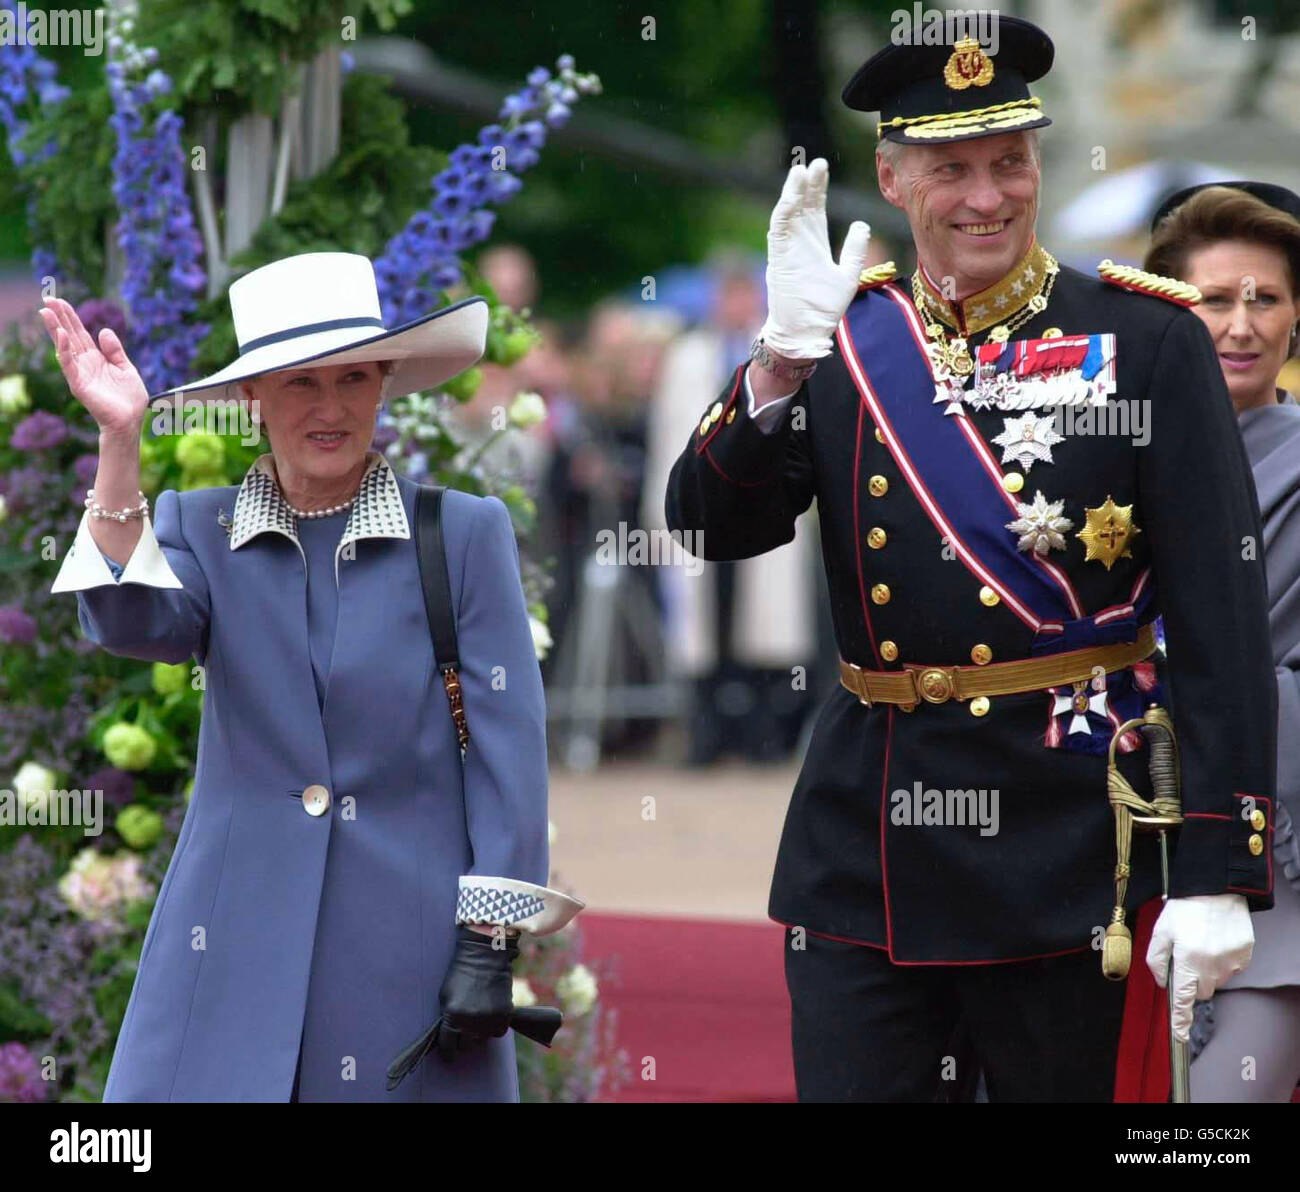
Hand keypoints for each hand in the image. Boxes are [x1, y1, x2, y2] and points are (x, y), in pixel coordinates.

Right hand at [38, 296, 148, 437]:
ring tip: (46, 312)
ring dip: (55, 330)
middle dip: (59, 318)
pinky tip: (61, 336)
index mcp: (96, 358)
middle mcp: (85, 364)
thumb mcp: (126, 368)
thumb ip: (115, 350)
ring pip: (65, 348)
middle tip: (47, 298)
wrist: (131, 421)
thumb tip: (103, 330)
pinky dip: (64, 351)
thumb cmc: (130, 398)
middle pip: (69, 336)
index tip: (59, 300)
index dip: (70, 317)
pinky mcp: (79, 385)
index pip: (80, 333)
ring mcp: (80, 374)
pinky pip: (70, 365)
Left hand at [435, 925, 517, 1058]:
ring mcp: (489, 1019)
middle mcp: (470, 1022)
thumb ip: (448, 1018)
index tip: (449, 1055)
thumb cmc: (461, 974)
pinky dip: (494, 1027)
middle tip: (464, 1030)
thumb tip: (451, 1037)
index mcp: (452, 1016)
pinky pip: (498, 1032)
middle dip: (464, 1040)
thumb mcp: (446, 997)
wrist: (484, 955)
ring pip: (483, 1040)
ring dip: (479, 1033)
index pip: (448, 1047)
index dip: (448, 1052)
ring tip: (478, 1016)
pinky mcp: (504, 1015)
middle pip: (466, 1046)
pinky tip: (490, 1014)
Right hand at [758, 158, 871, 360]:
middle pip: (802, 206)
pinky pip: (779, 230)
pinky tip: (790, 195)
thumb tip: (862, 224)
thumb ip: (855, 251)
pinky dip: (784, 211)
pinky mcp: (779, 259)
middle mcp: (799, 243)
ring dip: (792, 193)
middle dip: (807, 184)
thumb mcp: (848, 276)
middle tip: (815, 162)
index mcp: (815, 245)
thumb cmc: (823, 309)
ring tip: (800, 172)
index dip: (818, 188)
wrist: (805, 332)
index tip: (822, 167)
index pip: (815, 209)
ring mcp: (787, 249)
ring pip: (788, 213)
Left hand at [1147, 894, 1253, 1041]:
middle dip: (1191, 981)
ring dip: (1207, 970)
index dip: (1180, 1020)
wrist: (1217, 889)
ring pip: (1216, 980)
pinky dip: (1222, 961)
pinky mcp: (1244, 956)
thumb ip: (1156, 960)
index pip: (1183, 999)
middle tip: (1186, 955)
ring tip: (1201, 943)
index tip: (1179, 1036)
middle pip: (1201, 991)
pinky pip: (1231, 969)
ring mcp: (1231, 963)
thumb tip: (1163, 982)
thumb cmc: (1185, 909)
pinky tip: (1216, 941)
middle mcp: (1211, 966)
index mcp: (1187, 961)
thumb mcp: (1161, 931)